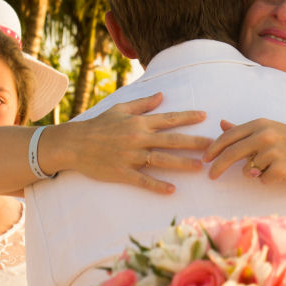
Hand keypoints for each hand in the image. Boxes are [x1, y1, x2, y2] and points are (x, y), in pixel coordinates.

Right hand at [49, 93, 209, 192]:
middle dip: (193, 142)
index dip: (188, 117)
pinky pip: (143, 180)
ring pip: (161, 160)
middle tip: (212, 146)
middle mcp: (137, 138)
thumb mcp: (119, 109)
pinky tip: (172, 190)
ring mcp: (130, 156)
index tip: (205, 116)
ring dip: (182, 164)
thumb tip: (162, 95)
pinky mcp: (122, 172)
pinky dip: (157, 185)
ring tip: (199, 167)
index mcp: (138, 122)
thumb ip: (143, 104)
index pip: (168, 118)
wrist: (73, 144)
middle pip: (171, 140)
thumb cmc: (97, 125)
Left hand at [204, 118, 285, 184]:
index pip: (229, 137)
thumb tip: (221, 123)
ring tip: (274, 165)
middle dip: (217, 166)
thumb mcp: (269, 129)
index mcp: (260, 125)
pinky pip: (262, 180)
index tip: (205, 158)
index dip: (213, 148)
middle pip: (231, 154)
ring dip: (255, 172)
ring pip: (248, 170)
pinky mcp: (279, 169)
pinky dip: (268, 179)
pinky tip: (283, 171)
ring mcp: (272, 153)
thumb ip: (243, 129)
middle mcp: (264, 136)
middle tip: (210, 176)